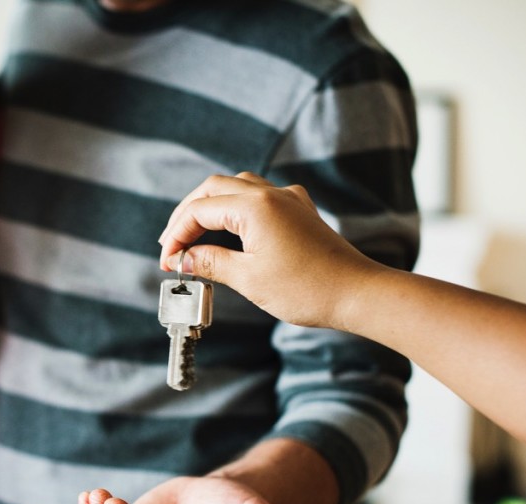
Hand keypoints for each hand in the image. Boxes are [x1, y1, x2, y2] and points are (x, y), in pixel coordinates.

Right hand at [157, 172, 381, 329]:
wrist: (357, 293)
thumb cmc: (307, 289)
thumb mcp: (249, 279)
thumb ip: (211, 262)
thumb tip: (184, 258)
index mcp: (255, 207)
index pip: (199, 210)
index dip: (177, 235)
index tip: (167, 262)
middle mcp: (271, 194)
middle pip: (213, 189)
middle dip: (187, 215)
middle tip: (172, 245)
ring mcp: (288, 200)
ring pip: (236, 187)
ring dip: (210, 207)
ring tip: (194, 235)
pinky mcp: (299, 211)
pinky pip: (259, 197)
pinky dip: (235, 208)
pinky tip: (230, 229)